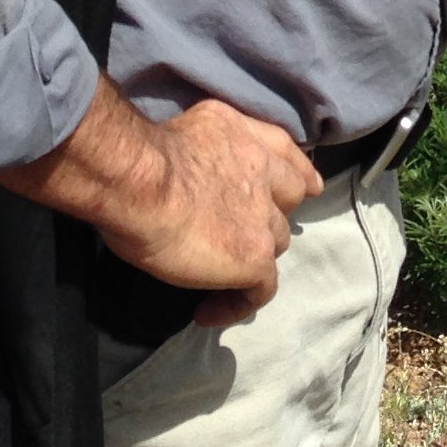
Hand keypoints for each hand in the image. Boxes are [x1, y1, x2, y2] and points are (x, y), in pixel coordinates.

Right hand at [0, 90, 322, 323]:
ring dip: (254, 258)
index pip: (286, 152)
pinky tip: (207, 311)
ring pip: (276, 244)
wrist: (141, 184)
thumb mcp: (185, 134)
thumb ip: (205, 150)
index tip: (305, 187)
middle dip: (272, 217)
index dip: (297, 173)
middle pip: (287, 201)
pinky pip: (261, 290)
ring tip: (221, 277)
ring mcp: (264, 218)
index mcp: (245, 135)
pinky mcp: (255, 258)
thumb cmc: (142, 158)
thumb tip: (191, 174)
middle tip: (245, 237)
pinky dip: (238, 303)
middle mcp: (264, 172)